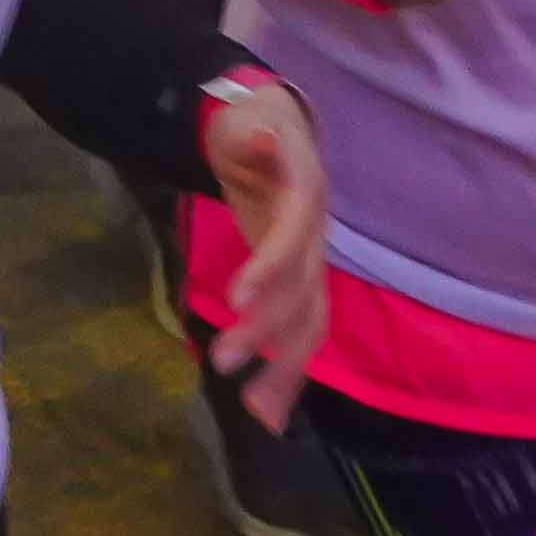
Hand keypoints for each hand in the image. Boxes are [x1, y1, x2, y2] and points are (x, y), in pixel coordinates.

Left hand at [190, 76, 329, 427]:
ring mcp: (311, 263)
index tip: (236, 300)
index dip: (270, 268)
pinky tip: (270, 412)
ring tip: (257, 411)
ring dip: (285, 369)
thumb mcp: (249, 123)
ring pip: (308, 323)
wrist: (275, 129)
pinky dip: (289, 372)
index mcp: (304, 197)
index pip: (292, 240)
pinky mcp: (299, 283)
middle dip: (265, 331)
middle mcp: (315, 238)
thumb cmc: (255, 127)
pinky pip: (302, 332)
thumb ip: (255, 138)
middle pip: (300, 293)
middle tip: (220, 362)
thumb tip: (261, 139)